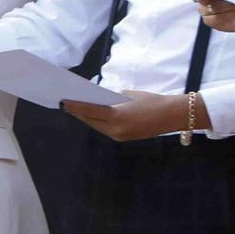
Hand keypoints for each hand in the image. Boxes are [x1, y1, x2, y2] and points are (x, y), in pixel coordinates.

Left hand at [62, 91, 184, 141]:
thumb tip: (99, 100)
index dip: (75, 106)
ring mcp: (119, 136)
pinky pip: (105, 130)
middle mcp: (115, 130)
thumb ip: (112, 98)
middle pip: (90, 120)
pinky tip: (92, 116)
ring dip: (87, 118)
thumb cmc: (152, 101)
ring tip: (76, 109)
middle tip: (67, 103)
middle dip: (78, 113)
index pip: (89, 111)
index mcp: (116, 116)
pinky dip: (98, 122)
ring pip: (97, 126)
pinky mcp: (124, 138)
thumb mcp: (129, 95)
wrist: (172, 116)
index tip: (63, 101)